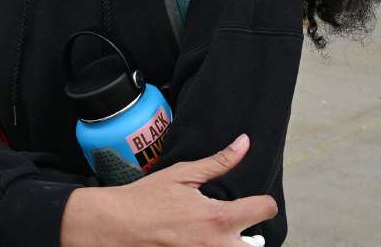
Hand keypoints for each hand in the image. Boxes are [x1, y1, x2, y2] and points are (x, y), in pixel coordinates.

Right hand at [61, 133, 276, 245]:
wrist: (116, 226)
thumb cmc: (146, 200)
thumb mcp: (183, 175)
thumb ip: (218, 162)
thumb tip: (243, 144)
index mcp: (218, 219)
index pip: (264, 210)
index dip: (263, 201)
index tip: (253, 200)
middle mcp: (216, 246)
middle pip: (257, 246)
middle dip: (252, 234)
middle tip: (237, 224)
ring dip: (235, 244)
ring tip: (218, 233)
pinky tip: (200, 238)